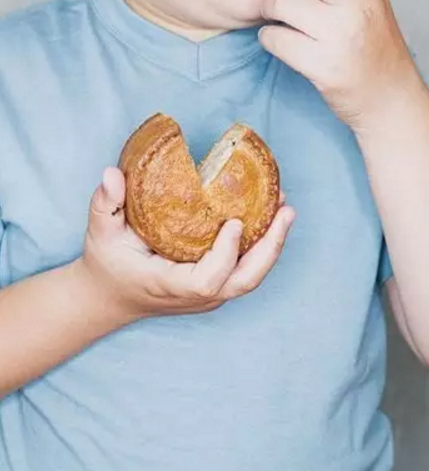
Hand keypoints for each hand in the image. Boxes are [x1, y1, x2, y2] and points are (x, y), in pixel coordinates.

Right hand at [81, 167, 294, 327]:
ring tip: (286, 208)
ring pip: (250, 277)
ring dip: (272, 244)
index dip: (226, 255)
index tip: (236, 222)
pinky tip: (271, 216)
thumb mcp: (100, 233)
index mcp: (170, 285)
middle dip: (270, 247)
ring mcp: (209, 295)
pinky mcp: (215, 287)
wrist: (110, 297)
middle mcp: (196, 296)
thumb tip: (112, 173)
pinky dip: (262, 246)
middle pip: (244, 281)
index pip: (208, 281)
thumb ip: (105, 204)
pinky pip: (245, 270)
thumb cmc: (108, 264)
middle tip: (286, 210)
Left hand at [256, 0, 419, 131]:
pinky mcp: (324, 67)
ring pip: (283, 3)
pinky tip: (276, 40)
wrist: (388, 98)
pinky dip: (268, 38)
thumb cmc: (372, 49)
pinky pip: (277, 40)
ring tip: (271, 13)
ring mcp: (341, 36)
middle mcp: (358, 4)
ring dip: (267, 6)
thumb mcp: (368, 3)